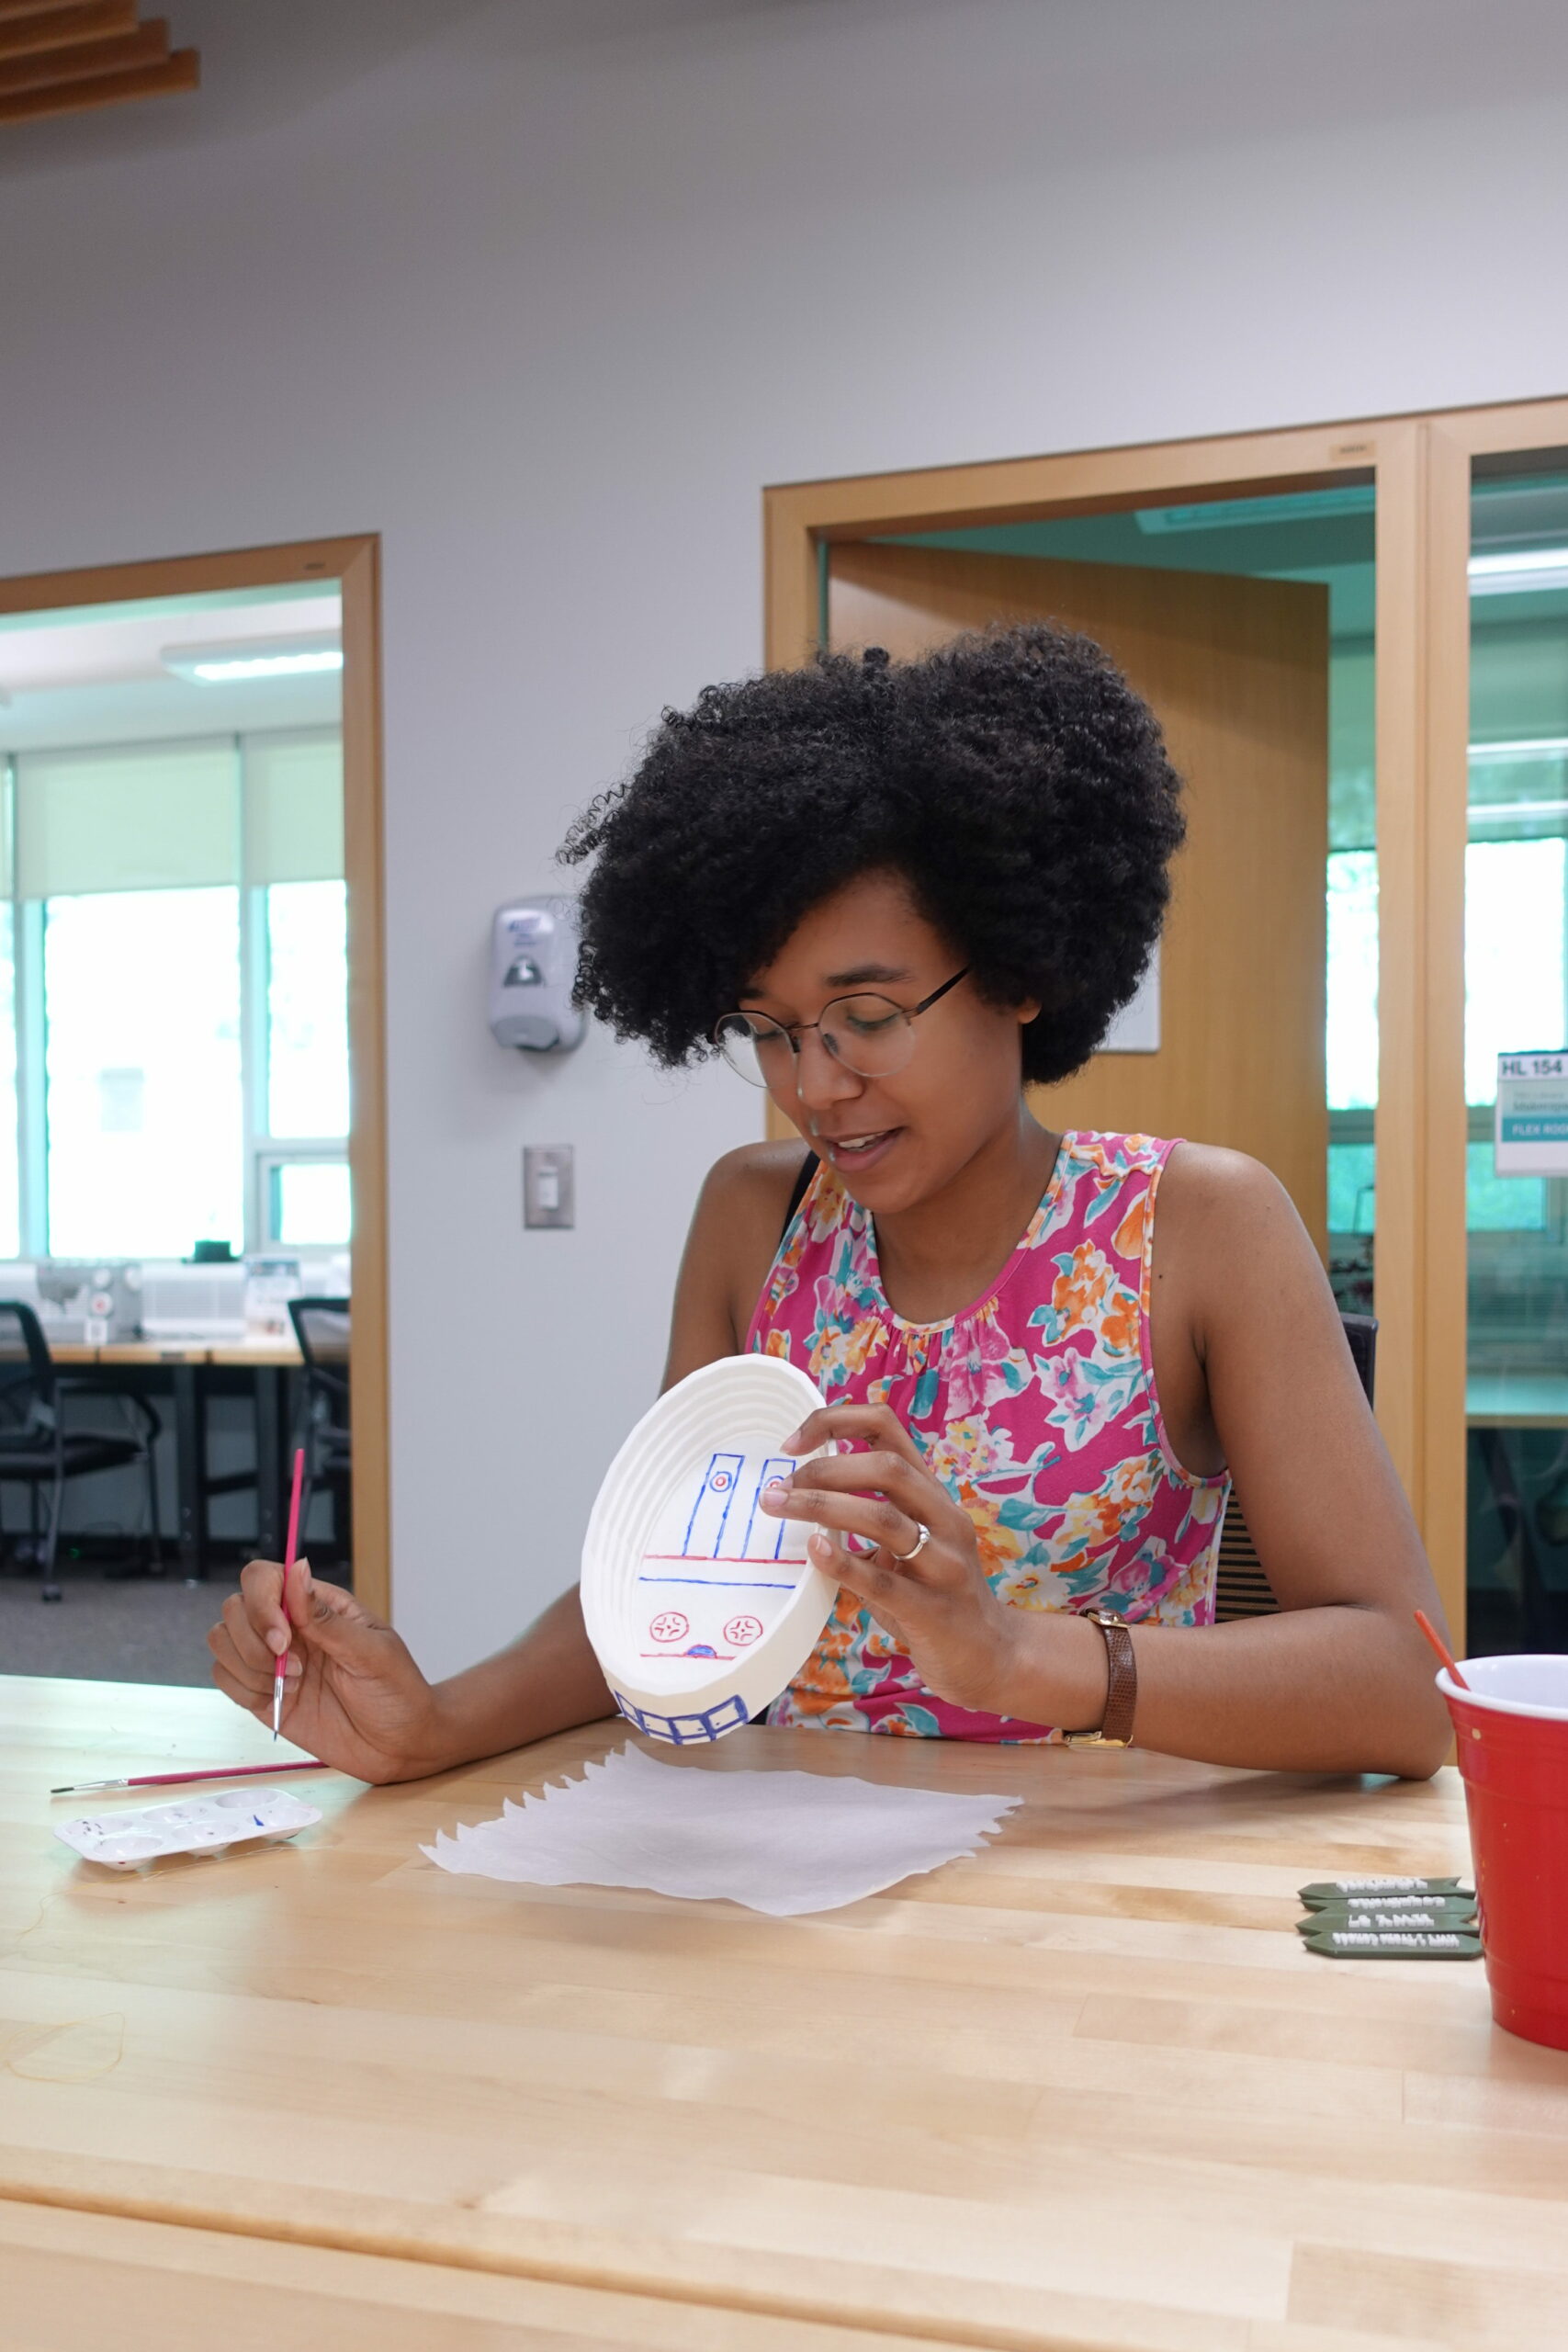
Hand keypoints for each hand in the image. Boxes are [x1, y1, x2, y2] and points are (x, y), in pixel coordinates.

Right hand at [207, 1557, 445, 1784]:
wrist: (399, 1745)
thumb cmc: (397, 1692)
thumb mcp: (372, 1652)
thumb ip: (327, 1617)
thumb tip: (297, 1568)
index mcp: (317, 1605)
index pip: (263, 1579)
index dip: (261, 1604)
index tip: (284, 1640)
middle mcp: (289, 1627)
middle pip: (234, 1608)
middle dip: (254, 1641)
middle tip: (297, 1669)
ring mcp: (271, 1661)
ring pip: (221, 1641)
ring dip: (248, 1666)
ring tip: (293, 1685)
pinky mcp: (260, 1695)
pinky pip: (224, 1678)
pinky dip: (242, 1690)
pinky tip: (280, 1701)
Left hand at [759, 1402, 1021, 1714]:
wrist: (991, 1657)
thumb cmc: (935, 1597)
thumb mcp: (911, 1545)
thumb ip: (871, 1519)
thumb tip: (802, 1499)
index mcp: (933, 1495)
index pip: (888, 1429)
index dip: (837, 1422)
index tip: (792, 1444)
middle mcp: (945, 1519)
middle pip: (887, 1468)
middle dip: (826, 1469)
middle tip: (782, 1487)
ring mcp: (944, 1564)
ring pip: (883, 1518)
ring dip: (823, 1506)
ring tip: (781, 1506)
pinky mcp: (934, 1610)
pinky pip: (883, 1581)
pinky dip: (843, 1562)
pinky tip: (814, 1550)